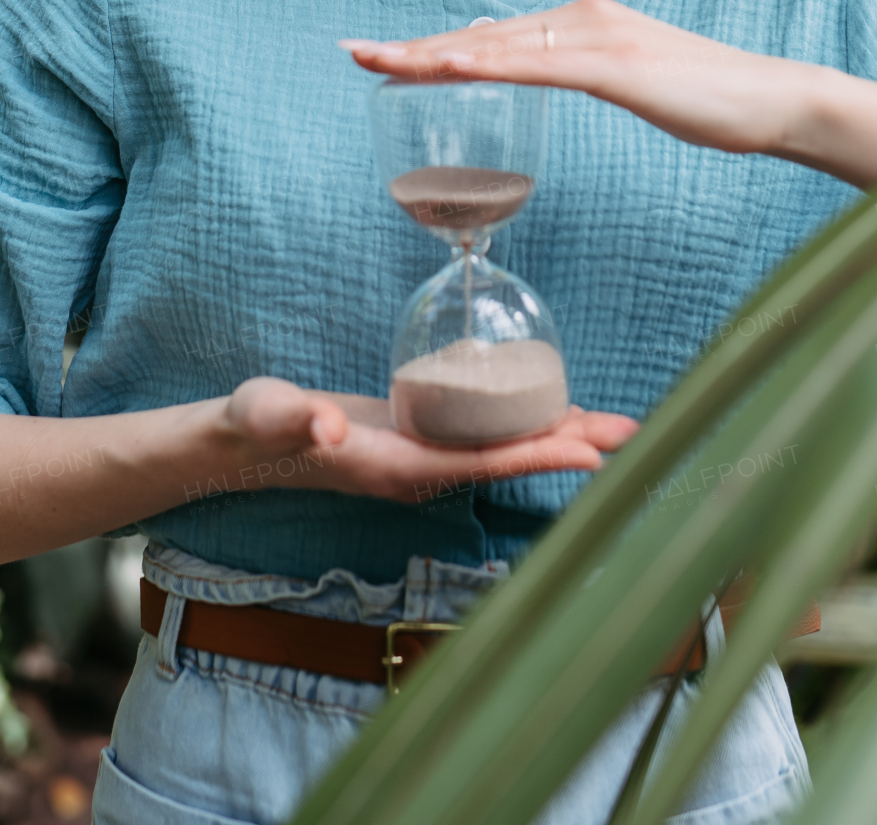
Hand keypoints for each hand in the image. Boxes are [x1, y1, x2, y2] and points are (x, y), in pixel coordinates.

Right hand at [216, 376, 637, 505]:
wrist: (242, 444)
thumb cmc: (254, 427)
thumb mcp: (267, 415)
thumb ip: (293, 419)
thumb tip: (326, 426)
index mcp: (395, 468)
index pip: (480, 463)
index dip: (536, 456)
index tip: (590, 452)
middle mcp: (418, 470)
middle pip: (507, 459)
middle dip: (568, 448)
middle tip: (634, 435)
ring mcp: (421, 457)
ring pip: (503, 448)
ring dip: (555, 435)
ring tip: (612, 424)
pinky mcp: (418, 439)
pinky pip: (485, 434)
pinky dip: (523, 421)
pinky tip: (548, 406)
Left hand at [343, 0, 788, 155]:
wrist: (772, 99)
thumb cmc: (705, 98)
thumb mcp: (629, 82)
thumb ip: (581, 72)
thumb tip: (534, 75)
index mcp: (579, 21)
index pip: (489, 37)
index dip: (429, 46)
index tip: (377, 55)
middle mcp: (580, 17)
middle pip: (480, 36)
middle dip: (411, 47)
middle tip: (350, 53)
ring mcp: (597, 37)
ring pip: (498, 48)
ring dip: (432, 54)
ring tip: (378, 61)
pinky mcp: (615, 64)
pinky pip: (538, 67)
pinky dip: (489, 66)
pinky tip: (450, 67)